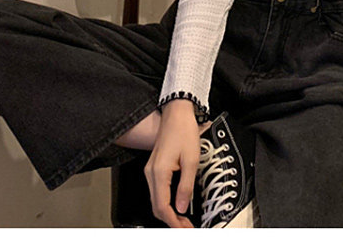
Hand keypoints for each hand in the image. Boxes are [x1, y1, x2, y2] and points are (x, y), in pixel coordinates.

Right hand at [146, 100, 200, 227]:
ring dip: (169, 212)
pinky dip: (166, 201)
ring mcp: (150, 170)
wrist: (177, 113)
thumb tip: (182, 206)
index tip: (185, 228)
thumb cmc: (184, 131)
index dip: (174, 222)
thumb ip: (186, 186)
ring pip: (156, 199)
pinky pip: (157, 190)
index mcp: (159, 172)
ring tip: (184, 219)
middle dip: (171, 220)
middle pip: (156, 206)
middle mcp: (151, 173)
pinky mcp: (154, 167)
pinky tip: (177, 204)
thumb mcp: (191, 160)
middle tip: (186, 227)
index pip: (162, 206)